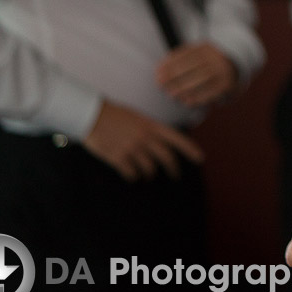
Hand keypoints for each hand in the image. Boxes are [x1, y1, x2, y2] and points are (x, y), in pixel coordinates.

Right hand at [82, 101, 203, 180]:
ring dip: (150, 174)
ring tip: (148, 175)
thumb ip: (150, 130)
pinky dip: (134, 176)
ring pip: (149, 169)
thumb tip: (161, 144)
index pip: (177, 138)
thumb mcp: (138, 117)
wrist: (91, 115)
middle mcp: (145, 137)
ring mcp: (132, 148)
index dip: (190, 149)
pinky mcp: (118, 158)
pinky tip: (132, 175)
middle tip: (175, 176)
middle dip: (173, 169)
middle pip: (166, 158)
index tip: (200, 158)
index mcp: (151, 125)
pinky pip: (132, 174)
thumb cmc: (114, 115)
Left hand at [156, 42, 238, 106]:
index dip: (169, 64)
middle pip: (192, 66)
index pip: (185, 54)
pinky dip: (198, 97)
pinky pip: (211, 91)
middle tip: (161, 85)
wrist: (234, 68)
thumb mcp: (196, 56)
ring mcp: (223, 70)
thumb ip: (180, 60)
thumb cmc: (206, 64)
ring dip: (184, 88)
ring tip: (171, 94)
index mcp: (205, 47)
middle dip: (174, 76)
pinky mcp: (227, 84)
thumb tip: (160, 70)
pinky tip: (187, 101)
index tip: (157, 73)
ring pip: (201, 78)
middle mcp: (216, 57)